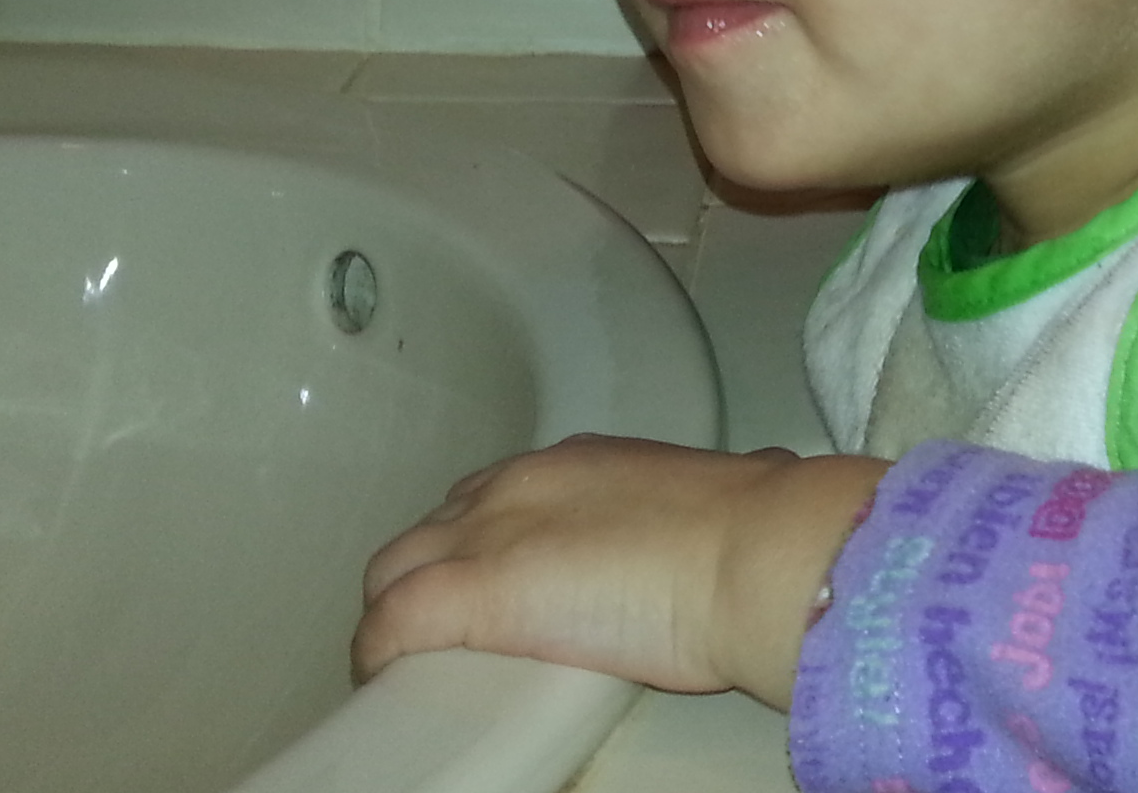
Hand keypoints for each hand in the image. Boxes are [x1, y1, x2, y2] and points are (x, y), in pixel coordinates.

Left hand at [354, 435, 886, 709]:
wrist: (752, 552)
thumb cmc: (756, 530)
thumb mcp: (723, 496)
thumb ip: (706, 506)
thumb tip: (740, 511)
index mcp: (579, 463)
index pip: (498, 495)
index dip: (486, 540)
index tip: (501, 577)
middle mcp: (521, 483)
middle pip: (437, 526)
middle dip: (433, 571)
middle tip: (451, 625)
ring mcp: (489, 534)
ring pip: (398, 567)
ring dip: (401, 608)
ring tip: (416, 658)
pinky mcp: (472, 593)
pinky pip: (392, 621)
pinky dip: (381, 648)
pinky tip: (383, 674)